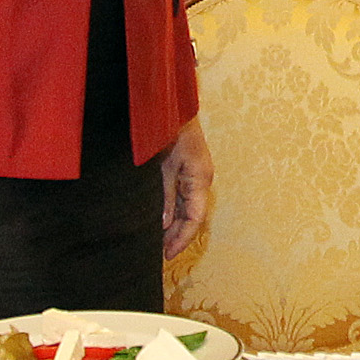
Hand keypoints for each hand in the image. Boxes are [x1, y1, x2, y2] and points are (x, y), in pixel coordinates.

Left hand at [159, 117, 213, 255]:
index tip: (168, 255)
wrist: (172, 104)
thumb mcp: (163, 165)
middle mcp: (202, 179)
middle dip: (176, 235)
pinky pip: (183, 196)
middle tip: (159, 254)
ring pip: (187, 207)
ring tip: (158, 242)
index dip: (181, 239)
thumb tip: (163, 223)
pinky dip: (173, 210)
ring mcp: (196, 174)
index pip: (194, 218)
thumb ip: (165, 195)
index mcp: (199, 178)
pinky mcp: (188, 169)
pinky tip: (160, 220)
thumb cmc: (169, 130)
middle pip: (192, 216)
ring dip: (174, 224)